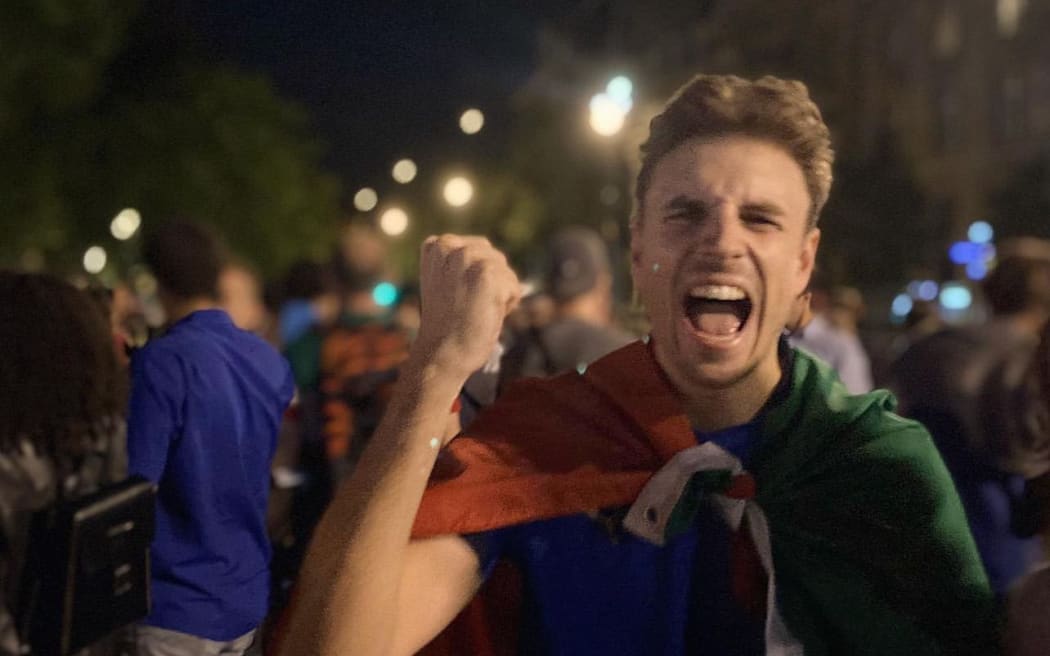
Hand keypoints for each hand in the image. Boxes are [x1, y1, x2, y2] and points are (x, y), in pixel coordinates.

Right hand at [412, 235, 520, 380]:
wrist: (442, 354)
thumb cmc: (447, 325)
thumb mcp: (447, 284)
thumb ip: (464, 265)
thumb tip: (503, 268)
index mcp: (437, 245)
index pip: (480, 250)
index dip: (476, 279)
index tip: (457, 298)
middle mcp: (449, 245)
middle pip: (496, 258)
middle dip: (491, 284)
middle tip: (467, 307)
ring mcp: (468, 257)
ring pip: (506, 273)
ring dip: (499, 296)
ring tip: (474, 311)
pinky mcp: (486, 273)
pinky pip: (514, 287)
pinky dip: (507, 305)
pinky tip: (485, 315)